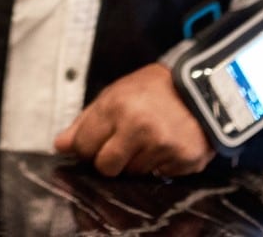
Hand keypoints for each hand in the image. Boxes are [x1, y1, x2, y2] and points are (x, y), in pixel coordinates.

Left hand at [53, 64, 214, 177]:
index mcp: (116, 107)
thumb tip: (60, 146)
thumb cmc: (153, 88)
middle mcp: (139, 127)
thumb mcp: (115, 94)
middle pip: (106, 168)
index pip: (84, 147)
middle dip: (109, 161)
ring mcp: (163, 146)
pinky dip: (159, 165)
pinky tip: (165, 145)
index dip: (87, 148)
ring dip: (136, 162)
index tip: (96, 143)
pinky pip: (158, 176)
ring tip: (148, 140)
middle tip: (122, 145)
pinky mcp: (183, 159)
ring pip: (132, 175)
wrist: (203, 87)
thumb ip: (85, 121)